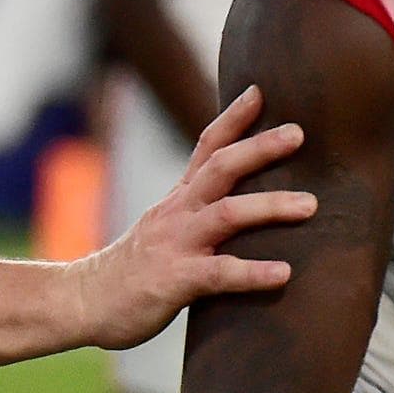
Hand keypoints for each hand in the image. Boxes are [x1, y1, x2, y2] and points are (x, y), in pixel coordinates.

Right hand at [72, 87, 313, 348]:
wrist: (83, 301)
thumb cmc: (132, 270)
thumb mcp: (164, 229)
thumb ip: (198, 215)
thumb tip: (244, 208)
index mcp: (178, 200)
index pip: (206, 147)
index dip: (233, 118)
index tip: (260, 91)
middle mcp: (178, 213)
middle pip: (221, 168)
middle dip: (260, 148)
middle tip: (299, 133)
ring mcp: (175, 244)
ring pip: (226, 214)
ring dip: (270, 206)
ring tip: (310, 205)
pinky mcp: (174, 281)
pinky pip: (219, 273)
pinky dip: (253, 272)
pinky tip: (284, 273)